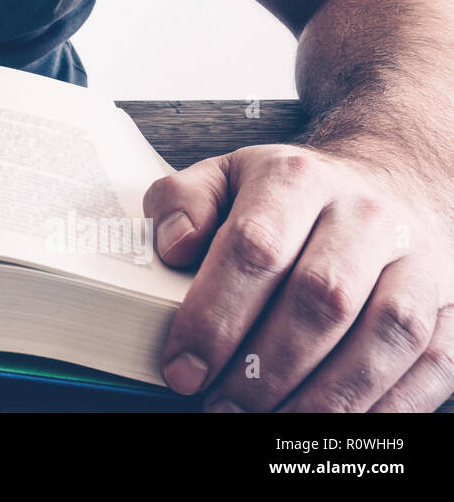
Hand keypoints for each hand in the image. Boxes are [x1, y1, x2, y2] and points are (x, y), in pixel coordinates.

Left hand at [144, 143, 453, 410]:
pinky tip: (334, 423)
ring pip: (385, 334)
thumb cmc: (288, 197)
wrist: (386, 184)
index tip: (184, 367)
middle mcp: (365, 216)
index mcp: (297, 179)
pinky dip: (388, 406)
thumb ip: (182, 202)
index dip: (214, 316)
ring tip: (269, 423)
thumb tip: (174, 246)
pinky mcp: (452, 304)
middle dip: (266, 367)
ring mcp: (419, 260)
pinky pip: (436, 362)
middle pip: (322, 297)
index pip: (254, 247)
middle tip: (221, 404)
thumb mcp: (223, 177)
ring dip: (326, 395)